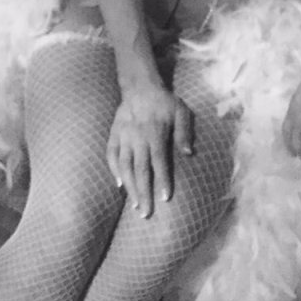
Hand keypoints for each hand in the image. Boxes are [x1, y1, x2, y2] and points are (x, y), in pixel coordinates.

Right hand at [107, 83, 193, 217]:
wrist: (140, 86)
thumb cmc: (164, 101)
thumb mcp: (181, 111)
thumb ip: (184, 132)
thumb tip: (189, 153)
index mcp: (155, 133)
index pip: (159, 162)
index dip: (162, 181)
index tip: (165, 198)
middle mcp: (137, 137)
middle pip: (140, 170)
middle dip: (143, 193)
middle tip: (146, 213)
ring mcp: (124, 137)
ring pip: (124, 166)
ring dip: (129, 187)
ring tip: (135, 205)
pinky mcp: (114, 134)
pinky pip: (111, 155)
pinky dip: (113, 170)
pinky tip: (119, 185)